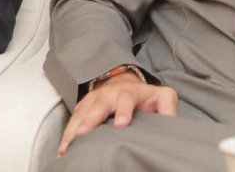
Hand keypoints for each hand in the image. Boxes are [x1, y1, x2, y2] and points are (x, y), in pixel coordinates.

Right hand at [57, 71, 177, 155]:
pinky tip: (63, 150)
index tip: (121, 125)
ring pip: (81, 114)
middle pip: (97, 106)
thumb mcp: (162, 96)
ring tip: (67, 148)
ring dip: (73, 130)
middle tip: (83, 134)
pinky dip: (66, 134)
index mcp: (129, 92)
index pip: (125, 100)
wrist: (123, 83)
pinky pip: (72, 121)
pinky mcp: (82, 108)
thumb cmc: (144, 96)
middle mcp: (108, 95)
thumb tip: (171, 124)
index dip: (123, 111)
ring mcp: (92, 100)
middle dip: (90, 120)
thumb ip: (168, 107)